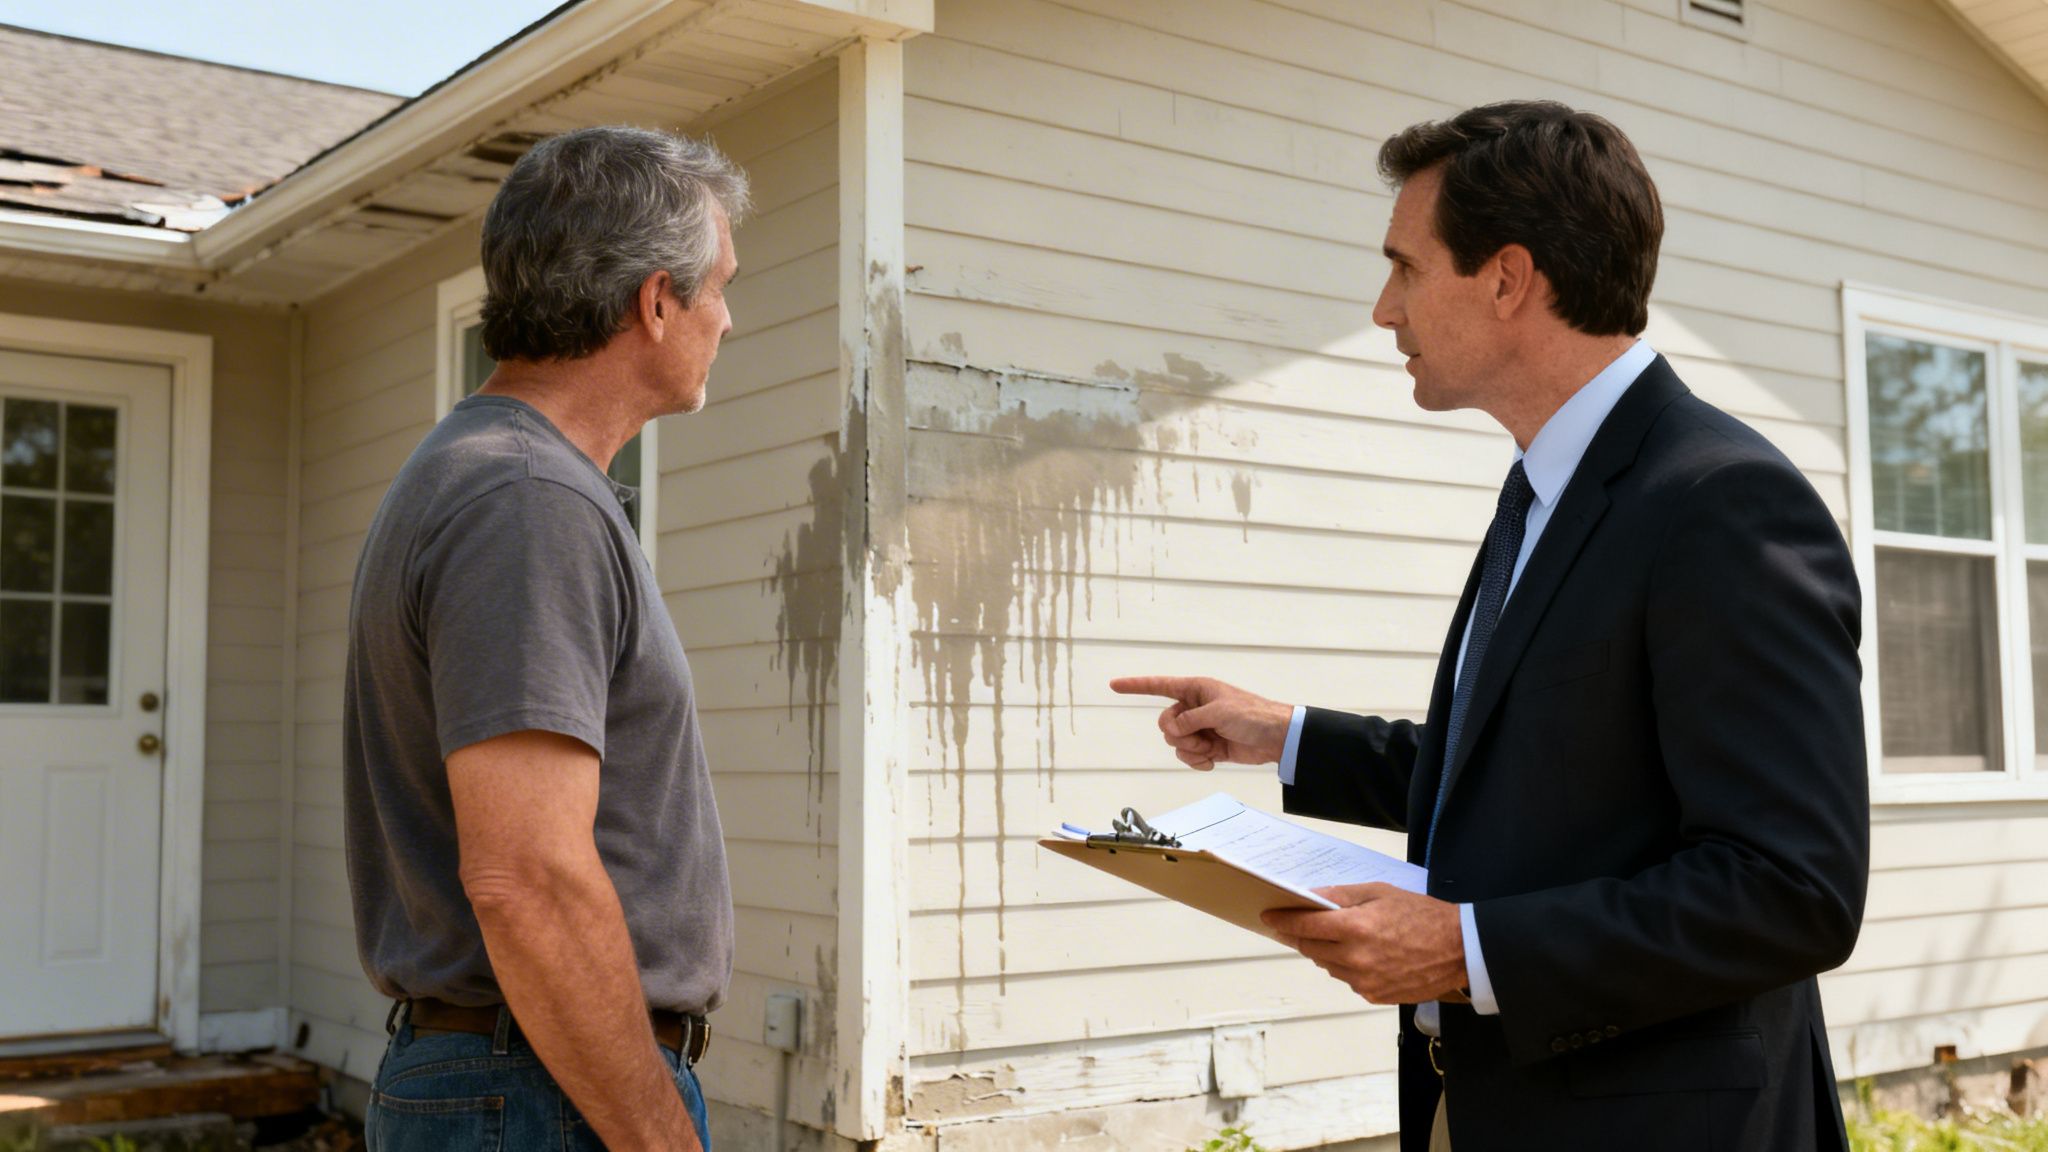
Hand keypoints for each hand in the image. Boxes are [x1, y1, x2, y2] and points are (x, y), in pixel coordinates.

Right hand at [1108, 676, 1292, 768]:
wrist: (1275, 738)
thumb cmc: (1252, 715)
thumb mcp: (1218, 712)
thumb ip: (1190, 719)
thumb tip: (1173, 730)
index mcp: (1196, 689)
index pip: (1159, 686)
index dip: (1136, 686)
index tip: (1114, 685)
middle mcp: (1194, 707)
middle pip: (1165, 722)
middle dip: (1178, 734)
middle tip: (1198, 736)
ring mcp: (1200, 728)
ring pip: (1175, 742)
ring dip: (1190, 749)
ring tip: (1210, 748)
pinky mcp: (1207, 746)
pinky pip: (1187, 756)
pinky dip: (1196, 761)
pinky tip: (1212, 761)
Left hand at [1262, 883, 1467, 1003]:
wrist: (1459, 949)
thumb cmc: (1421, 914)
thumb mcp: (1380, 892)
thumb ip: (1342, 896)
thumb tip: (1310, 898)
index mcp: (1355, 927)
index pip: (1305, 926)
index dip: (1283, 921)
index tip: (1269, 917)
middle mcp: (1355, 958)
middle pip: (1310, 948)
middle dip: (1303, 935)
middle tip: (1302, 924)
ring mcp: (1364, 980)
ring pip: (1327, 966)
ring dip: (1326, 951)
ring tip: (1343, 937)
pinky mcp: (1374, 995)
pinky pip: (1347, 979)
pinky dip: (1347, 966)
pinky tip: (1364, 955)